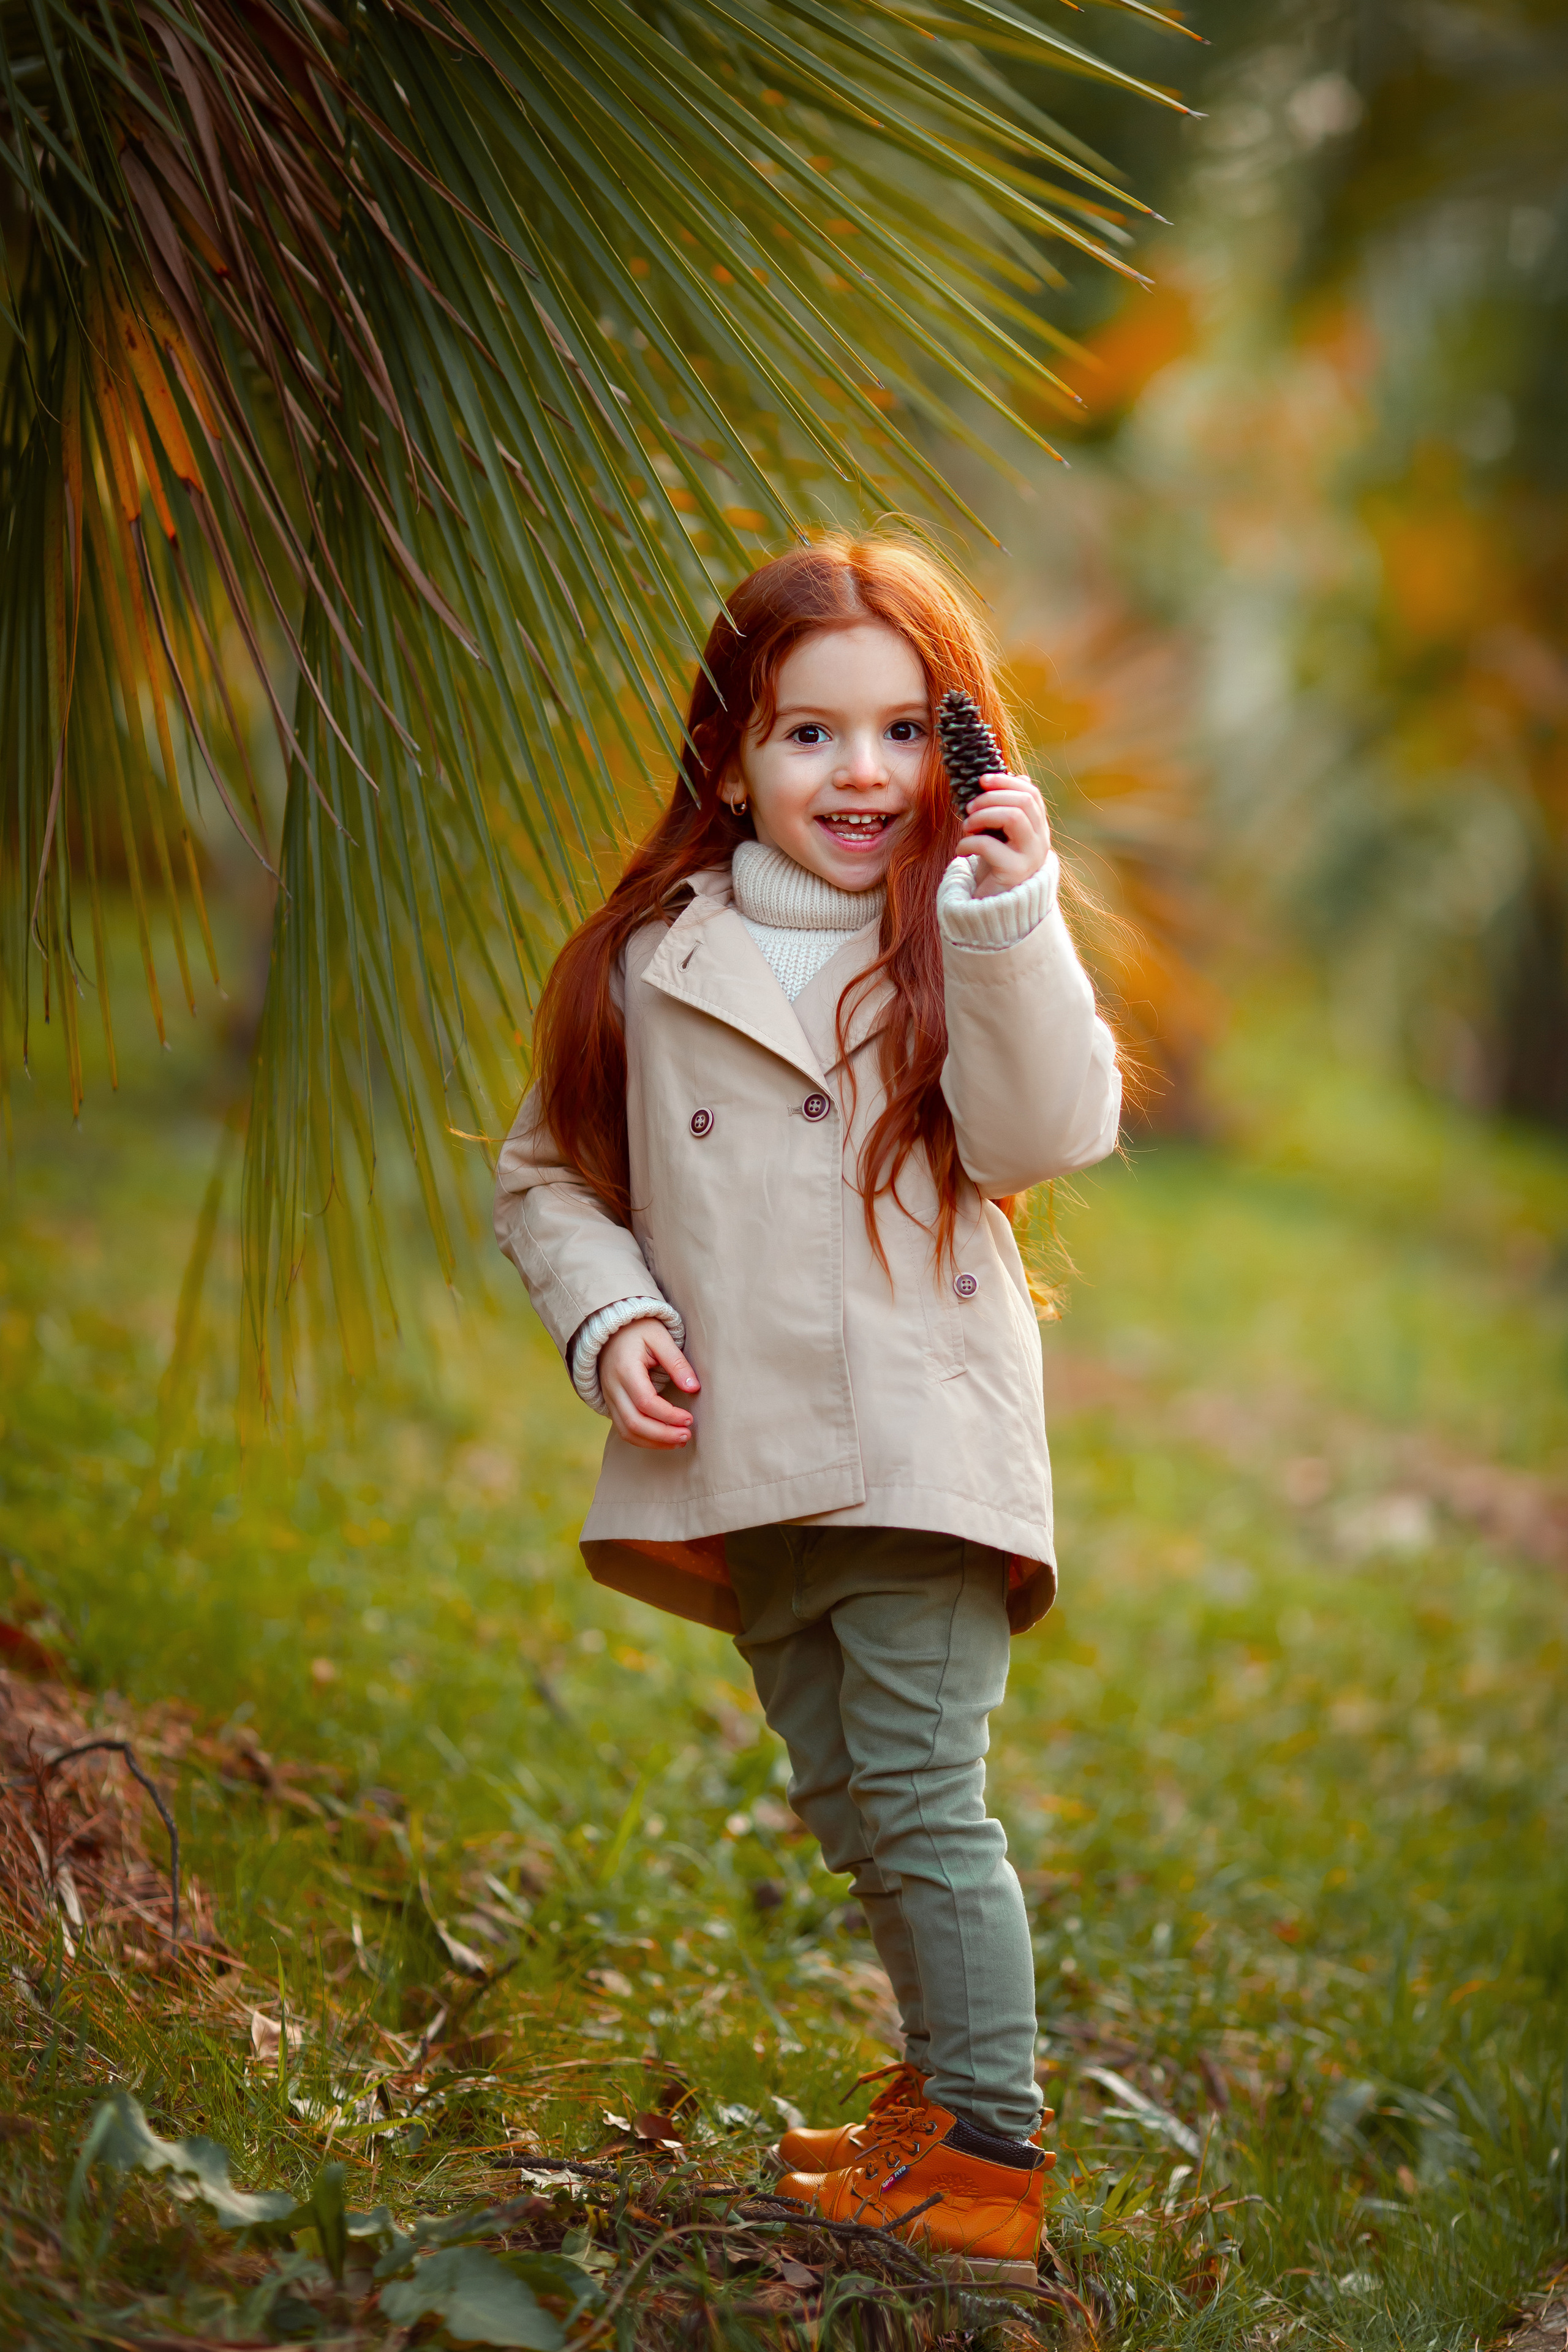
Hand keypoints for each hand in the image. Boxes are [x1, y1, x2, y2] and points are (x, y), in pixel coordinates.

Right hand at [598, 1318, 699, 1448]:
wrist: (611, 1330)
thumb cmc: (639, 1330)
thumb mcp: (660, 1338)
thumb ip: (677, 1362)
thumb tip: (694, 1388)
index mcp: (625, 1369)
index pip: (645, 1401)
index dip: (668, 1415)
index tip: (690, 1419)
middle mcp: (613, 1387)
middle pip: (634, 1422)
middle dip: (662, 1435)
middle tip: (687, 1435)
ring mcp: (609, 1398)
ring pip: (627, 1431)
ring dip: (653, 1441)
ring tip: (679, 1441)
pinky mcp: (612, 1404)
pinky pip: (623, 1429)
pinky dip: (643, 1439)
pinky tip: (663, 1439)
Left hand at [960, 773, 1050, 898]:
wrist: (994, 910)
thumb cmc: (994, 867)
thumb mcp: (1001, 835)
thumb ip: (1007, 810)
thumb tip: (1016, 776)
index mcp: (1038, 830)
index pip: (1031, 794)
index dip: (1006, 782)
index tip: (981, 780)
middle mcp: (1040, 843)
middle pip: (1023, 802)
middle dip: (991, 798)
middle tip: (969, 808)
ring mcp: (1029, 859)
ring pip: (1013, 817)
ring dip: (983, 816)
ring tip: (966, 827)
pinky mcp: (1013, 873)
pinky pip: (990, 845)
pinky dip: (969, 842)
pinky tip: (961, 850)